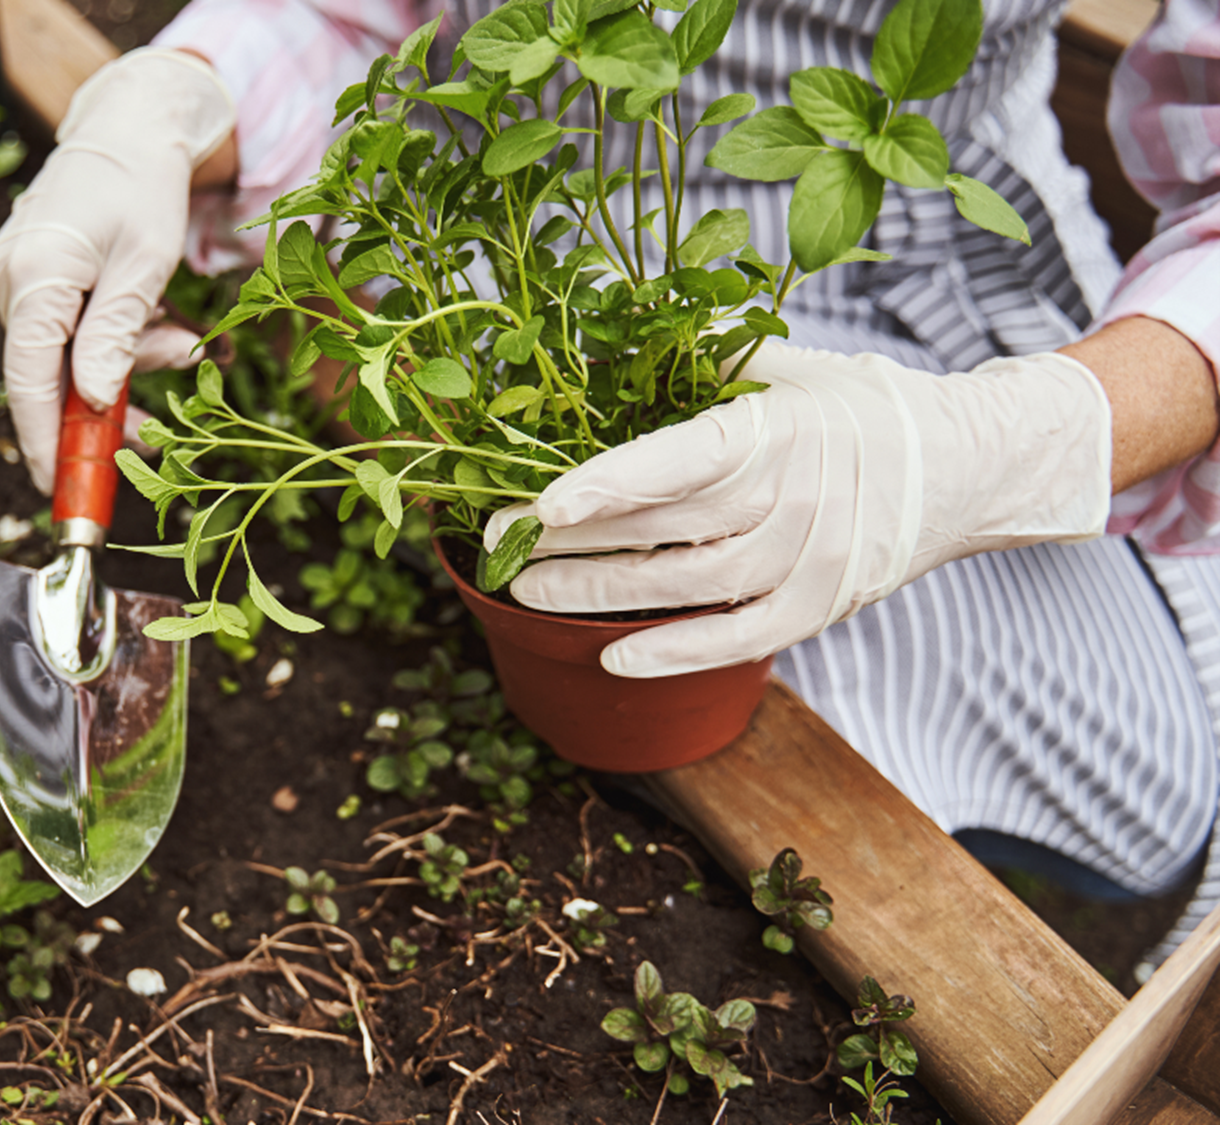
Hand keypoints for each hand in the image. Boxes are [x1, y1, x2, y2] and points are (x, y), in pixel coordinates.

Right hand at [0, 49, 233, 491]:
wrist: (127, 129)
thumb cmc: (144, 189)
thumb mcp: (145, 265)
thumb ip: (116, 336)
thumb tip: (91, 400)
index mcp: (35, 274)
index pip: (29, 378)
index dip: (45, 440)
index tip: (61, 489)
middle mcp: (10, 278)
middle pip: (47, 373)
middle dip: (106, 403)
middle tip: (157, 432)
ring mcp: (14, 277)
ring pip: (63, 355)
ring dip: (122, 363)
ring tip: (179, 344)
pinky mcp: (28, 277)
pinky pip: (65, 330)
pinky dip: (110, 340)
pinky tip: (153, 325)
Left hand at [484, 339, 1113, 677]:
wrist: (965, 463)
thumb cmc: (851, 407)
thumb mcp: (784, 366)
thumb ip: (702, 361)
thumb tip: (604, 337)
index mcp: (777, 428)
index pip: (681, 460)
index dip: (607, 483)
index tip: (542, 503)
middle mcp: (795, 495)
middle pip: (664, 528)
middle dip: (570, 539)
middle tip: (497, 539)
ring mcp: (811, 559)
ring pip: (687, 587)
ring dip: (600, 595)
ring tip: (527, 590)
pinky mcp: (821, 607)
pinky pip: (739, 640)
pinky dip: (675, 654)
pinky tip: (612, 658)